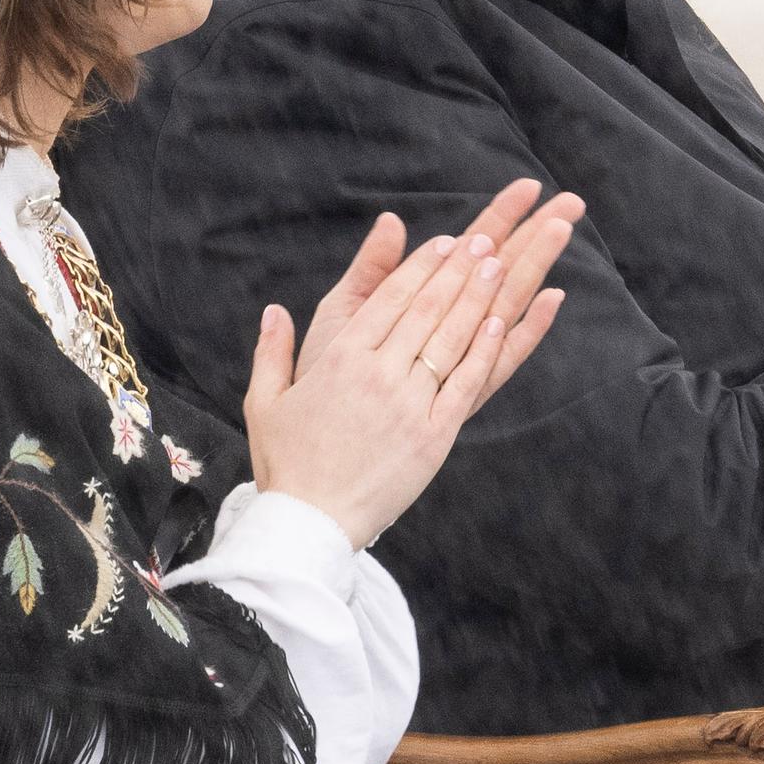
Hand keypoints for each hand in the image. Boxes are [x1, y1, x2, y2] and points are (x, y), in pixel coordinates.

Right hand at [241, 182, 581, 547]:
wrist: (310, 525)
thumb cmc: (285, 464)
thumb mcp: (265, 402)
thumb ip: (271, 350)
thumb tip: (274, 310)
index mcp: (340, 359)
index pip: (390, 299)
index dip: (422, 266)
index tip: (447, 241)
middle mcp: (378, 373)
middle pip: (426, 309)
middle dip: (458, 270)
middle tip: (486, 239)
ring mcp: (409, 405)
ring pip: (450, 339)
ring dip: (476, 298)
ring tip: (497, 265)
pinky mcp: (432, 438)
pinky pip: (463, 386)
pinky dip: (483, 352)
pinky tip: (498, 325)